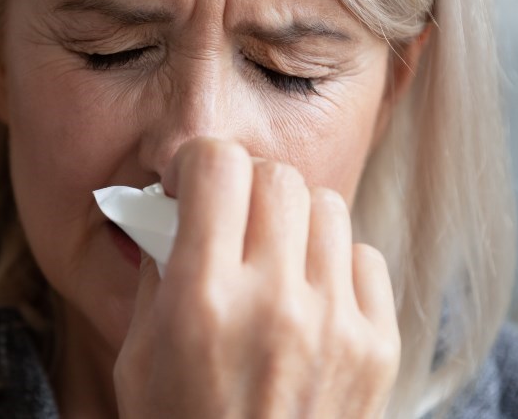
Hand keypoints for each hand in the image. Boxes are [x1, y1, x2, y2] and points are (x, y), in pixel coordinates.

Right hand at [113, 138, 399, 417]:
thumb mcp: (140, 356)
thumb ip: (161, 273)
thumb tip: (180, 209)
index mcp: (203, 301)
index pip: (220, 165)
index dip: (200, 161)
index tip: (191, 183)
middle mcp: (276, 302)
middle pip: (276, 176)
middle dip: (245, 186)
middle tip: (230, 217)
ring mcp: (335, 324)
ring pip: (326, 206)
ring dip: (292, 218)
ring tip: (271, 256)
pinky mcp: (377, 347)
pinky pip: (362, 256)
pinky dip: (334, 262)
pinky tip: (308, 296)